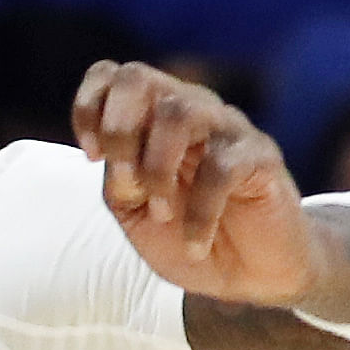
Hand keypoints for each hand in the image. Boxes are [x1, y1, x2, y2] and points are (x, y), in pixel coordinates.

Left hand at [70, 63, 310, 304]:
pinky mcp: (260, 156)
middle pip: (138, 77)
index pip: (112, 75)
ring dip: (155, 170)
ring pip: (177, 112)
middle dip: (117, 131)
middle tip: (127, 184)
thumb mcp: (134, 214)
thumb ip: (117, 183)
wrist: (246, 273)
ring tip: (162, 213)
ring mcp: (227, 128)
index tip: (92, 157)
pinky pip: (220, 168)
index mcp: (153, 118)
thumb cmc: (184, 234)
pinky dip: (197, 215)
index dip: (88, 108)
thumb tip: (117, 161)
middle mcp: (190, 110)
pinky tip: (195, 243)